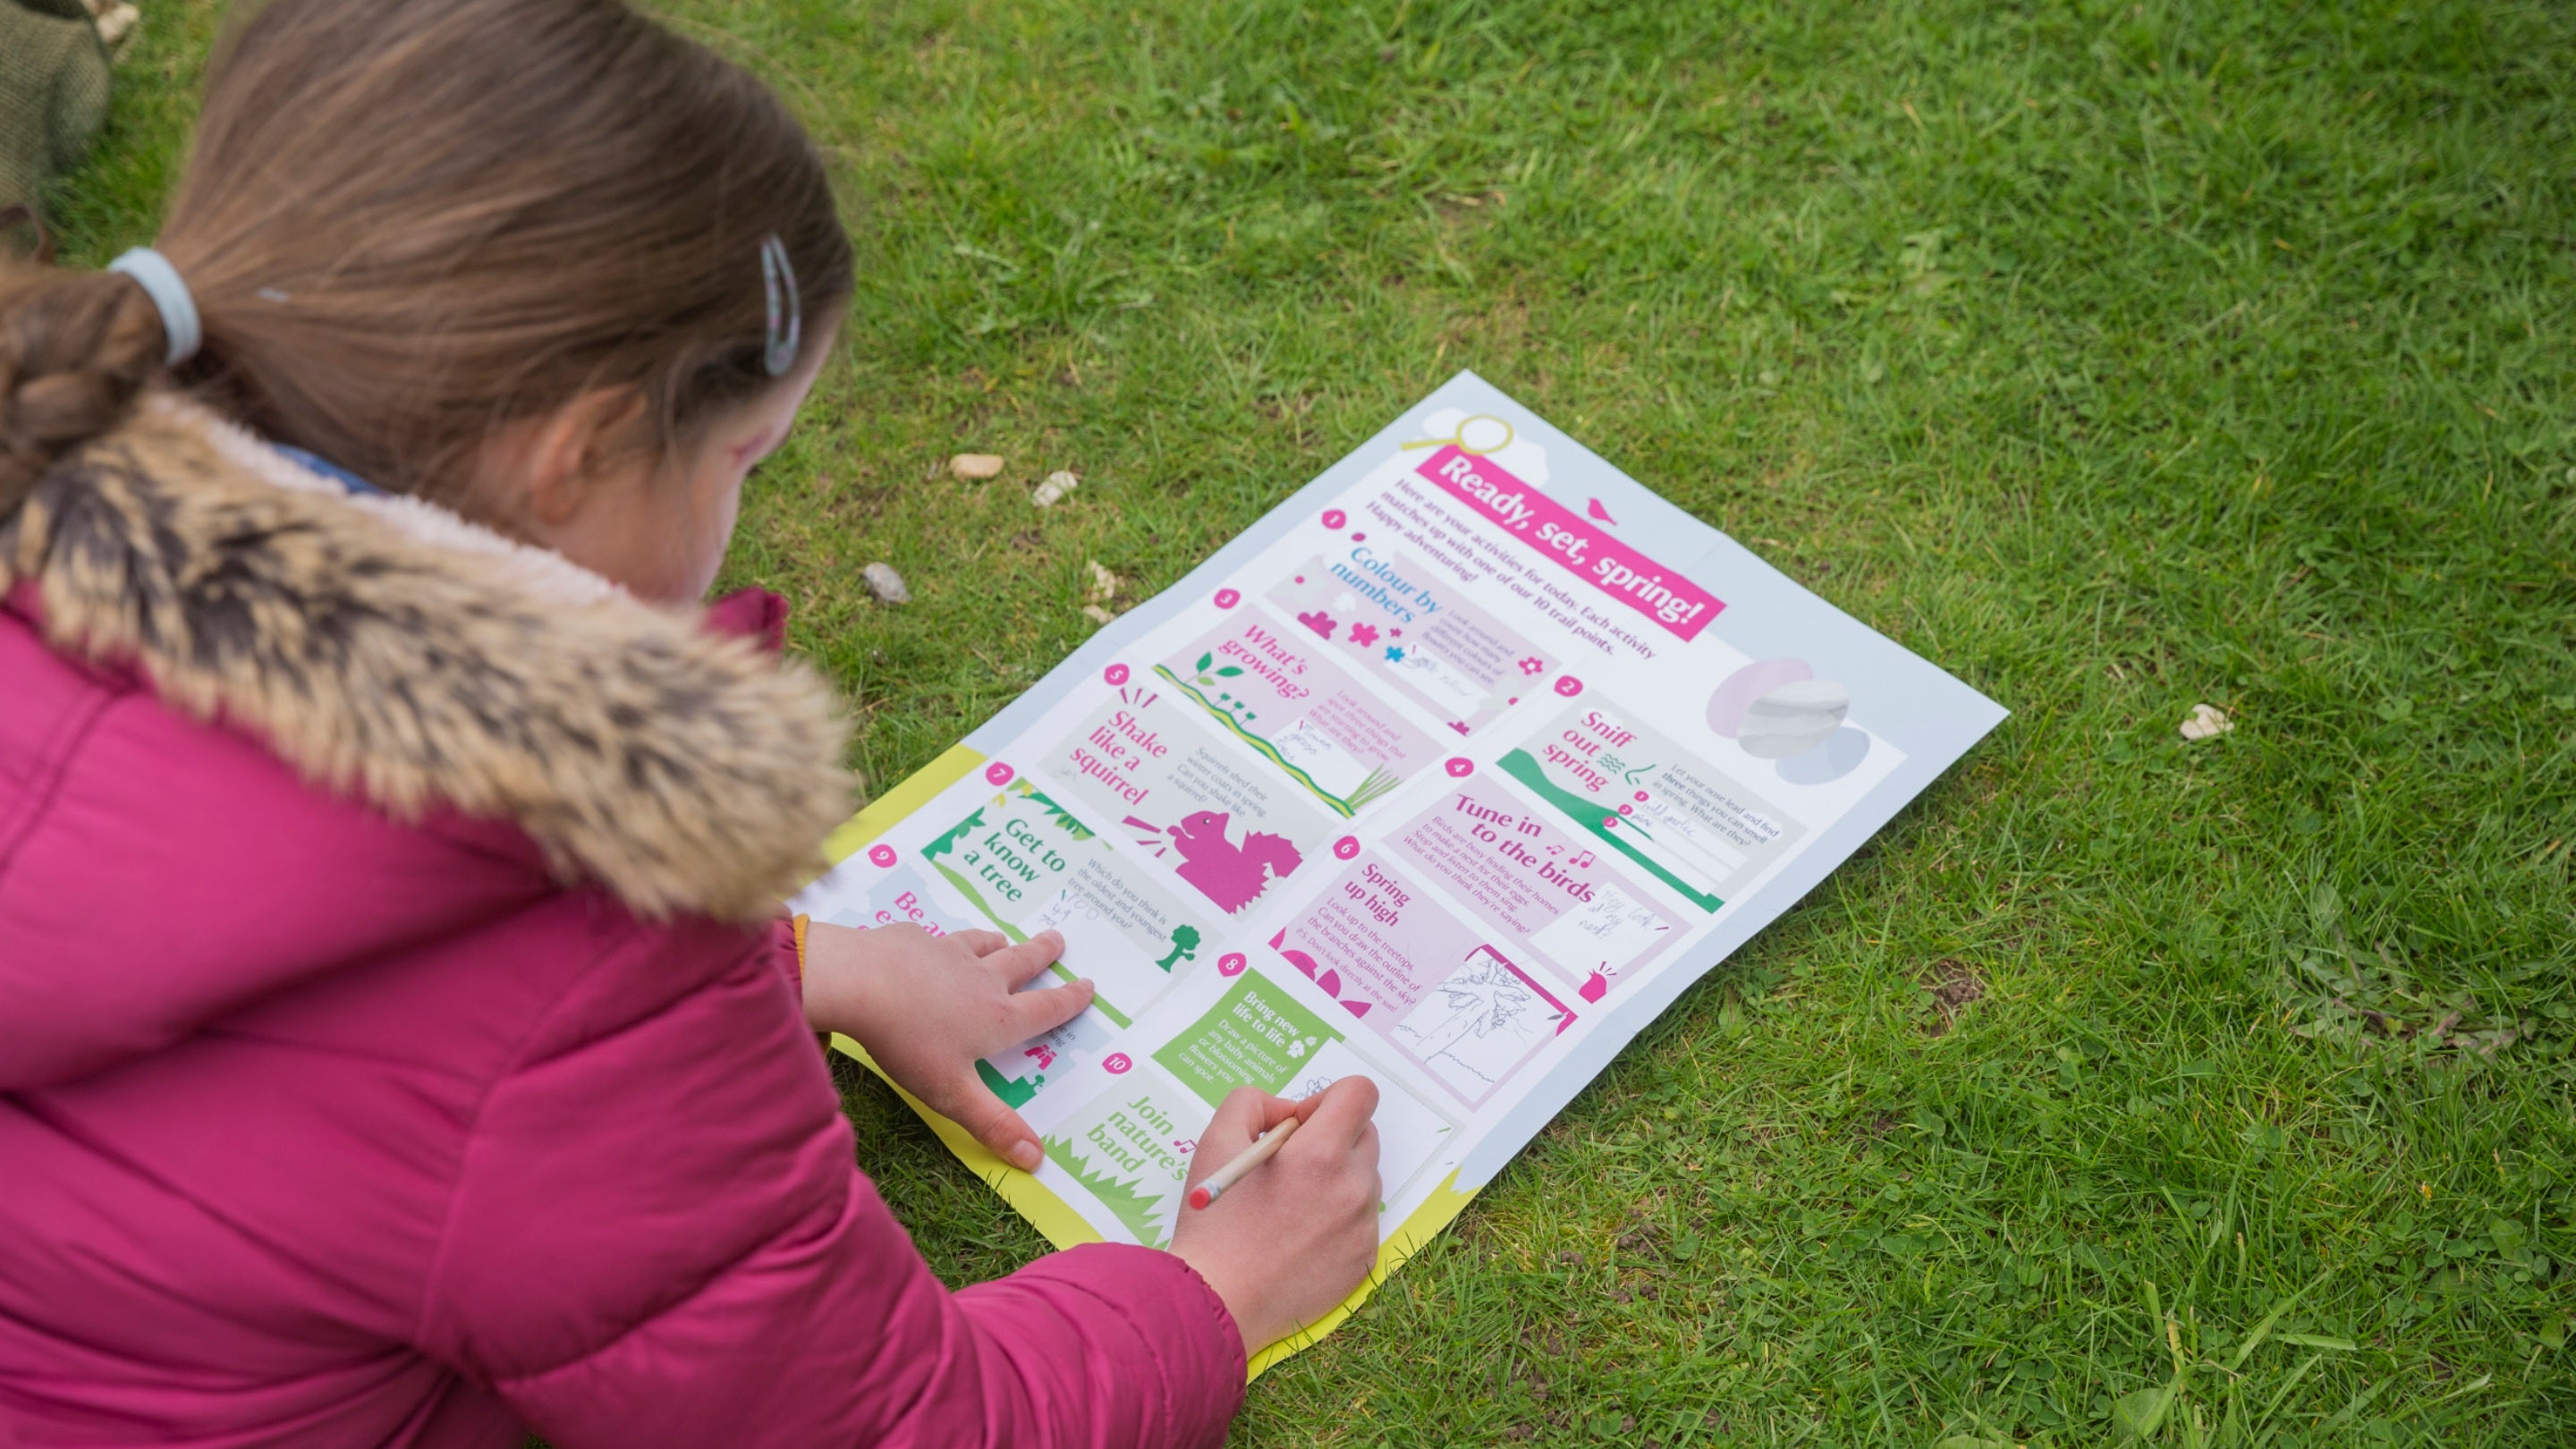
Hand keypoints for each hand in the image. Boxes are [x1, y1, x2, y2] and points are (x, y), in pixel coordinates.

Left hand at [799, 922, 1094, 1170]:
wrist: (860, 983)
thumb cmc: (910, 1042)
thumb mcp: (953, 1094)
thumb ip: (994, 1124)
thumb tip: (1037, 1159)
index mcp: (997, 1018)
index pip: (1044, 1010)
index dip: (1069, 1001)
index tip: (1088, 986)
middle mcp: (980, 979)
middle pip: (1020, 963)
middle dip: (1043, 954)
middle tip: (1058, 940)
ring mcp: (946, 953)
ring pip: (980, 945)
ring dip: (996, 943)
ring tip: (1004, 939)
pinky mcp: (911, 939)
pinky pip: (933, 937)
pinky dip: (939, 940)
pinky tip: (930, 941)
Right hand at [1169, 1077, 1380, 1352]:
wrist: (1217, 1300)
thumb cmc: (1214, 1222)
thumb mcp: (1216, 1141)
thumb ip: (1252, 1103)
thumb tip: (1287, 1111)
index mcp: (1321, 1153)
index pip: (1361, 1093)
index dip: (1328, 1099)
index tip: (1299, 1125)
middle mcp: (1353, 1187)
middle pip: (1364, 1135)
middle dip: (1331, 1138)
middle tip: (1288, 1166)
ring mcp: (1363, 1227)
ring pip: (1363, 1179)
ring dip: (1336, 1179)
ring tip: (1289, 1208)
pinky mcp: (1364, 1259)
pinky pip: (1361, 1220)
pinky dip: (1337, 1219)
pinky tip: (1298, 1238)